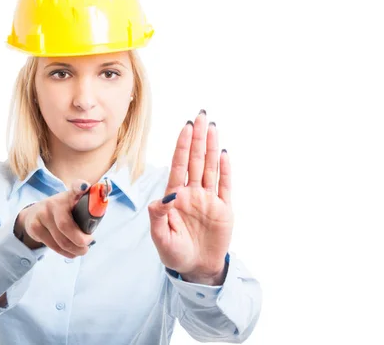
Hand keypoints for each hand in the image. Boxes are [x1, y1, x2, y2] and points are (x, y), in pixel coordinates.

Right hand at [15, 179, 94, 257]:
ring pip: (60, 240)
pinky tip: (72, 252)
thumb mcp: (74, 204)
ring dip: (75, 249)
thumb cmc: (63, 211)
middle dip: (80, 239)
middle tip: (89, 243)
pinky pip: (53, 245)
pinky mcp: (34, 227)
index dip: (80, 187)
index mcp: (70, 195)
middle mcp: (54, 202)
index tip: (85, 187)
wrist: (34, 214)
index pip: (76, 187)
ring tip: (83, 250)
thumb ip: (90, 203)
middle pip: (65, 225)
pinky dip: (66, 252)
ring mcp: (42, 214)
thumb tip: (107, 191)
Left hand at [148, 110, 232, 284]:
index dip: (182, 146)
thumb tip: (165, 196)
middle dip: (198, 138)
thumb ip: (159, 215)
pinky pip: (225, 186)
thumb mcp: (160, 237)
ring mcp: (208, 199)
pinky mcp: (223, 209)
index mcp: (175, 196)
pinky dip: (225, 169)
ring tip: (212, 127)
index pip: (179, 165)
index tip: (185, 127)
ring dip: (211, 147)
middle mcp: (192, 193)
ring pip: (210, 167)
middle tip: (201, 115)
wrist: (195, 268)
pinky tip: (223, 153)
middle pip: (196, 160)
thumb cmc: (174, 253)